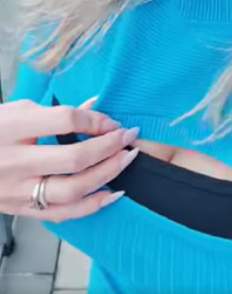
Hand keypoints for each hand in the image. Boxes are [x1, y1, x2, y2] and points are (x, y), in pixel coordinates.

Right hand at [0, 98, 138, 222]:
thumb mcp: (18, 109)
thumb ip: (58, 111)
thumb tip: (96, 105)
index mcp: (13, 127)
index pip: (65, 121)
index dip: (95, 119)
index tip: (112, 120)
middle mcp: (16, 162)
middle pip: (74, 159)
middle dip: (109, 147)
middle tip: (130, 136)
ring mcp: (18, 190)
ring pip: (72, 191)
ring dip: (107, 175)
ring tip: (128, 159)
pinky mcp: (21, 209)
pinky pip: (62, 214)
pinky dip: (92, 205)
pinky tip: (113, 192)